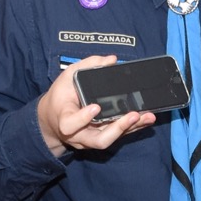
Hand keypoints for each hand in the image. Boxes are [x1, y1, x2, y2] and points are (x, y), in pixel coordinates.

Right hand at [36, 54, 154, 155]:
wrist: (53, 119)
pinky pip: (119, 136)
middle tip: (133, 115)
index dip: (83, 119)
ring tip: (147, 116)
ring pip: (112, 139)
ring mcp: (91, 139)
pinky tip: (147, 119)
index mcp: (64, 119)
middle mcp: (79, 134)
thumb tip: (111, 60)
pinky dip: (134, 128)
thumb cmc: (60, 97)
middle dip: (117, 129)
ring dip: (131, 128)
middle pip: (98, 140)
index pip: (70, 124)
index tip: (95, 107)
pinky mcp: (102, 137)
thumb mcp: (66, 77)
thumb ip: (87, 66)